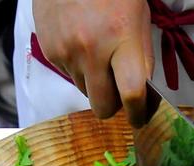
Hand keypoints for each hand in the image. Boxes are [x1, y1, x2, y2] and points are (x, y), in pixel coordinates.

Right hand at [33, 0, 153, 126]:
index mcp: (121, 37)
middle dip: (113, 106)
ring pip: (85, 92)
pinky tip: (82, 43)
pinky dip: (79, 68)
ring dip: (95, 84)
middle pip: (103, 105)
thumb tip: (142, 94)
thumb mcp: (139, 19)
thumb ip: (141, 58)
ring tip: (99, 55)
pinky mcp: (50, 51)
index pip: (132, 93)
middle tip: (120, 93)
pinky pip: (69, 75)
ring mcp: (67, 52)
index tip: (140, 119)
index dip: (138, 113)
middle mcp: (92, 49)